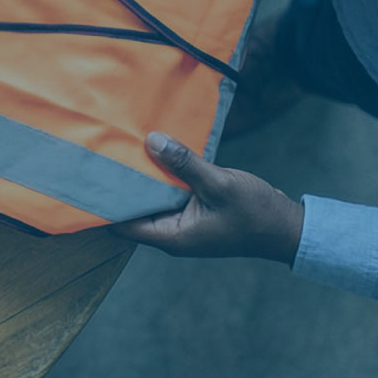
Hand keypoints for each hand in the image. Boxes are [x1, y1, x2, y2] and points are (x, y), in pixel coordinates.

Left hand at [112, 132, 303, 262]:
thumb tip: (152, 140)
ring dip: (141, 177)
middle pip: (132, 210)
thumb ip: (185, 164)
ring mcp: (181, 222)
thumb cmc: (257, 213)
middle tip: (99, 154)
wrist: (289, 226)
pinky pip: (167, 192)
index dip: (104, 204)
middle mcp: (171, 232)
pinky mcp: (192, 210)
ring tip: (119, 148)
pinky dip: (160, 176)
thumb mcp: (220, 184)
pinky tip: (152, 152)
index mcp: (171, 237)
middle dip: (119, 186)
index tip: (89, 178)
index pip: (122, 225)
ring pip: (150, 198)